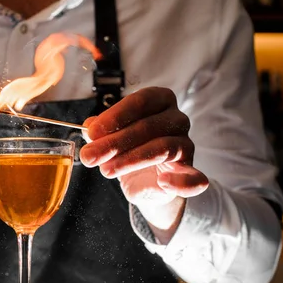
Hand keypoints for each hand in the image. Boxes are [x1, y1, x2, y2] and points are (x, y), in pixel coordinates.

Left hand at [79, 87, 208, 241]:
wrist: (145, 180)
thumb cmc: (128, 150)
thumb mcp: (110, 137)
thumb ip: (100, 131)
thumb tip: (89, 127)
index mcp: (159, 100)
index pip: (140, 101)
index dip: (115, 116)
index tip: (92, 132)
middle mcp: (177, 119)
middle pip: (147, 126)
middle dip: (114, 142)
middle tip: (89, 156)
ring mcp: (186, 144)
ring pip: (161, 147)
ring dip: (129, 160)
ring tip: (106, 170)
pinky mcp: (190, 172)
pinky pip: (193, 177)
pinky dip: (181, 181)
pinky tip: (163, 181)